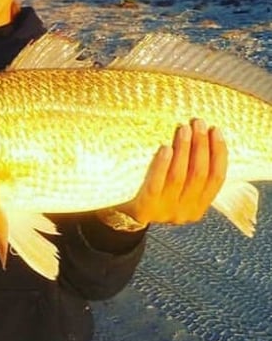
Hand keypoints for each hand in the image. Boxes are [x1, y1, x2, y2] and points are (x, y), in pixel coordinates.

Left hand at [112, 119, 227, 227]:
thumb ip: (188, 172)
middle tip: (199, 123)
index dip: (219, 153)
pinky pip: (157, 184)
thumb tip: (200, 135)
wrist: (121, 217)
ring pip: (180, 176)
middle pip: (200, 174)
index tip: (217, 131)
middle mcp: (187, 211)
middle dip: (201, 145)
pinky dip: (162, 164)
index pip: (217, 178)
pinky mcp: (147, 208)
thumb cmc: (150, 192)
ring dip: (184, 149)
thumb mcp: (175, 188)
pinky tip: (165, 147)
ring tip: (183, 128)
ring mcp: (166, 211)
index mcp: (199, 206)